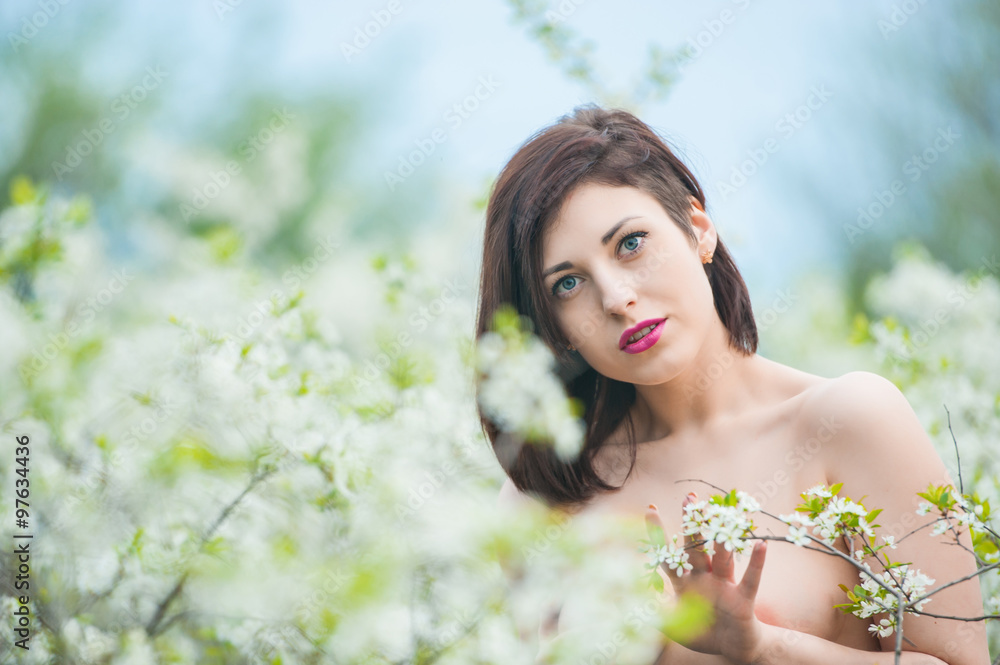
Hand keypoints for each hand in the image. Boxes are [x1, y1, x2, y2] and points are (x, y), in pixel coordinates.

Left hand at [645, 493, 768, 664]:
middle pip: (696, 546)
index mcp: (685, 581)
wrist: (731, 649)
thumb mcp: (673, 625)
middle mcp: (704, 577)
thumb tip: (631, 600)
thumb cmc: (701, 633)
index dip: (659, 534)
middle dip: (693, 523)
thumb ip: (654, 612)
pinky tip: (760, 543)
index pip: (669, 554)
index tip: (650, 508)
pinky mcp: (742, 598)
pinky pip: (751, 578)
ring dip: (721, 537)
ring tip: (721, 513)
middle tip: (689, 497)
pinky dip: (756, 562)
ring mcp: (724, 585)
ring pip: (722, 557)